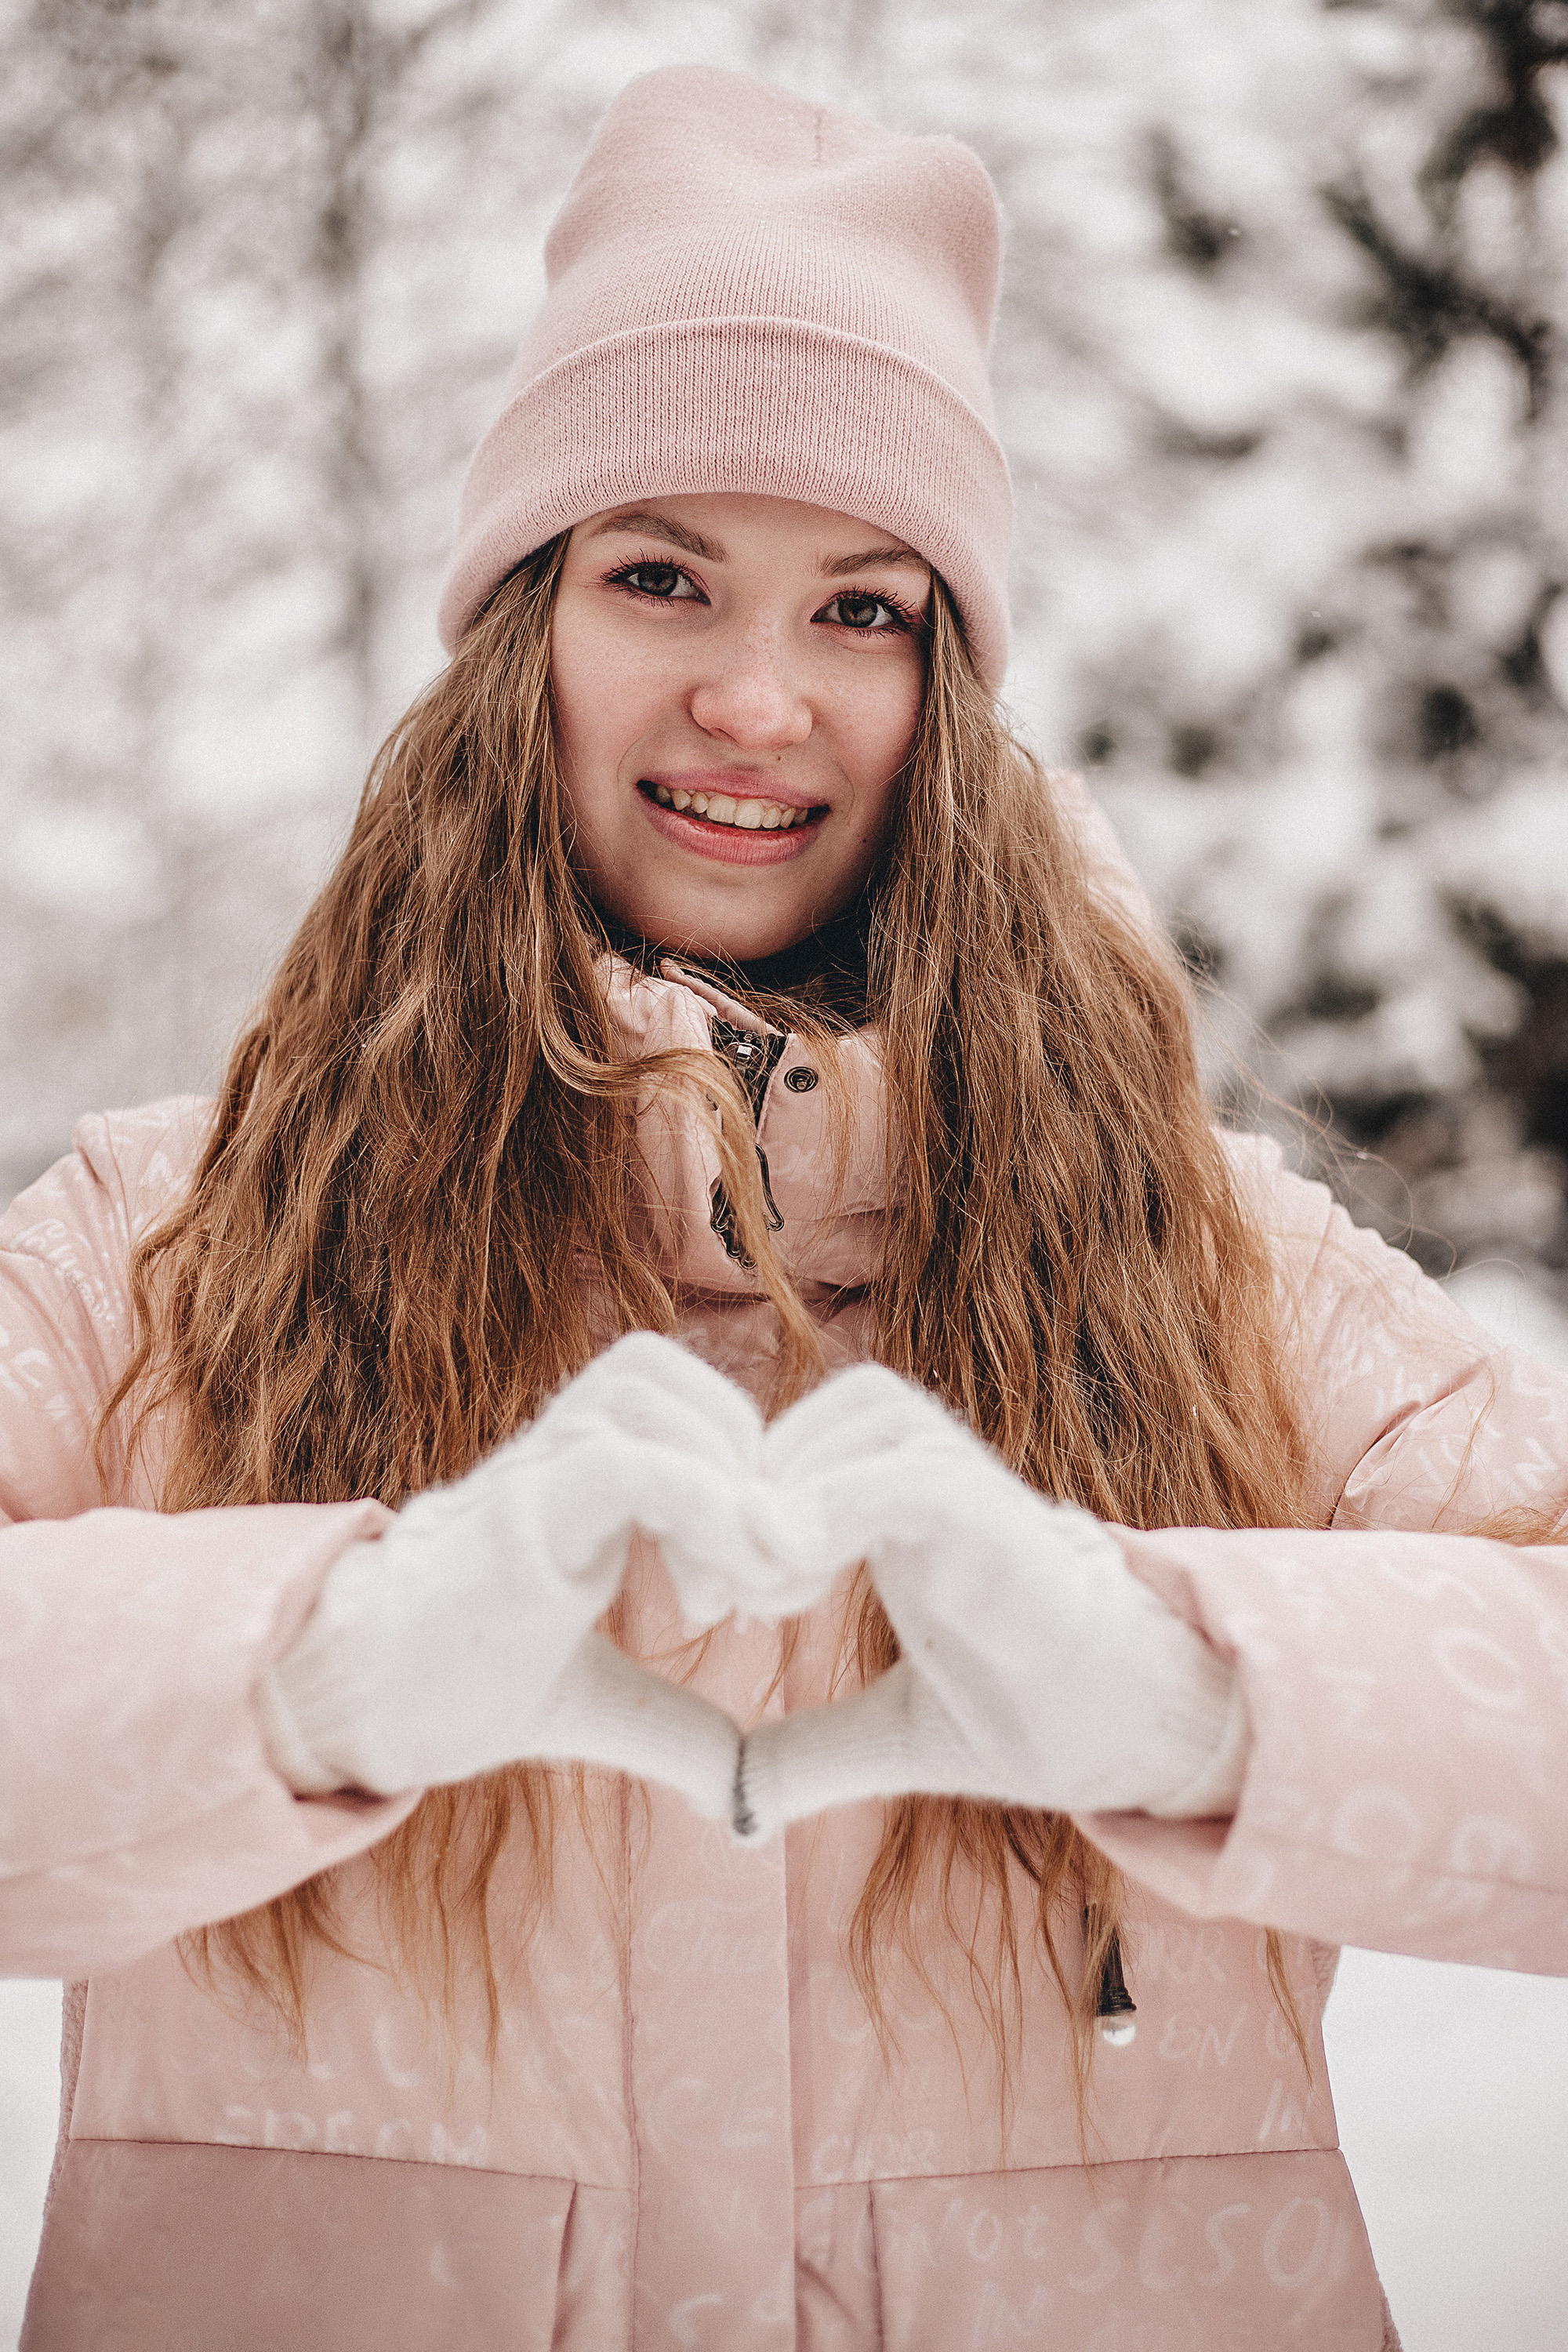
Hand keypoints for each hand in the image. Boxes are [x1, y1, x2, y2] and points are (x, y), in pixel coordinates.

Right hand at [257, 1333, 803, 1810]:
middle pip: (671, 1376)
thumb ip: (672, 1726)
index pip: (680, 1397)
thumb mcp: (593, 1700)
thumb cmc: (456, 1681)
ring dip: (721, 1489)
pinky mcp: (514, 1513)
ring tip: (715, 1600)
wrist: (349, 1702)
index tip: (760, 1581)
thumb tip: (741, 1790)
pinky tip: (708, 1600)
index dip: (741, 1465)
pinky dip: (698, 1508)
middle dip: (742, 1465)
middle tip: (752, 1585)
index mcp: (578, 1468)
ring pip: (652, 1399)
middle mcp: (553, 1447)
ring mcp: (528, 1471)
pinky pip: (626, 1465)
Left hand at [734, 1364, 1243, 1840]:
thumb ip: (809, 1752)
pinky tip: (793, 1577)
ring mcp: (971, 1489)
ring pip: (856, 1419)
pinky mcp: (1003, 1522)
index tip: (700, 1600)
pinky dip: (838, 1505)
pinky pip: (909, 1476)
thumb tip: (733, 1803)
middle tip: (718, 1597)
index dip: (724, 1502)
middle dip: (739, 1493)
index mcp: (894, 1506)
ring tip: (766, 1597)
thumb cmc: (1027, 1710)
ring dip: (785, 1496)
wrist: (1133, 1732)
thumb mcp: (892, 1735)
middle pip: (805, 1414)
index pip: (786, 1442)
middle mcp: (929, 1475)